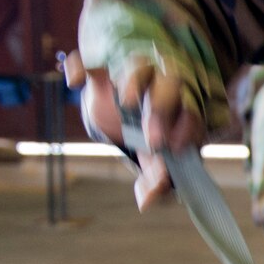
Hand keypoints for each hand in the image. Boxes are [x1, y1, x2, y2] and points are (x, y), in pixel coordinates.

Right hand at [68, 55, 205, 209]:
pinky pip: (88, 62)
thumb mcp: (153, 160)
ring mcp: (131, 77)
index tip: (175, 148)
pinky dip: (79, 66)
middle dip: (163, 108)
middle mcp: (160, 88)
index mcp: (180, 111)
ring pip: (138, 67)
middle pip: (170, 85)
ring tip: (126, 101)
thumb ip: (153, 179)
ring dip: (134, 81)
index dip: (187, 128)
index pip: (191, 114)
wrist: (119, 113)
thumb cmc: (145, 138)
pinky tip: (73, 82)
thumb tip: (147, 201)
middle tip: (153, 138)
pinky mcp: (101, 73)